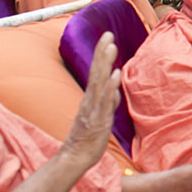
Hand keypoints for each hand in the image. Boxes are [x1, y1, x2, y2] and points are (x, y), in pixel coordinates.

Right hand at [60, 34, 120, 171]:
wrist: (75, 157)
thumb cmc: (87, 139)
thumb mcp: (99, 117)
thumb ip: (106, 103)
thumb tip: (114, 92)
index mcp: (89, 98)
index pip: (95, 72)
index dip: (100, 54)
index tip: (106, 37)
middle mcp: (90, 100)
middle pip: (96, 72)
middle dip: (102, 52)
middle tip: (108, 34)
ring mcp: (93, 109)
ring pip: (100, 82)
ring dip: (106, 63)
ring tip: (111, 46)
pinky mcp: (99, 119)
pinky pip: (105, 101)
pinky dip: (110, 86)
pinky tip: (115, 74)